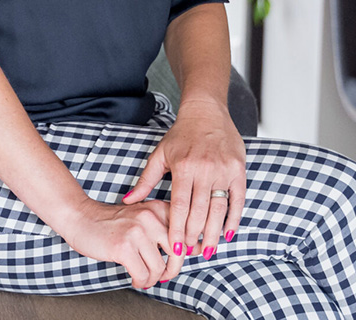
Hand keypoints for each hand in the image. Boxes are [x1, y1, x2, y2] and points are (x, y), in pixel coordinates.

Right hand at [60, 197, 182, 288]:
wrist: (79, 217)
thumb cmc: (111, 221)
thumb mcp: (142, 217)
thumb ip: (166, 228)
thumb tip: (196, 248)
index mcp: (156, 208)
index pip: (185, 232)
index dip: (187, 250)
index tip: (179, 257)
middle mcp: (149, 217)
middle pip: (178, 254)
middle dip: (172, 269)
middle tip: (163, 274)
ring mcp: (136, 231)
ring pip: (160, 269)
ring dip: (152, 278)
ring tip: (143, 276)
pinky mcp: (124, 247)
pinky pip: (144, 275)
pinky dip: (140, 282)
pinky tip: (134, 278)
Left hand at [123, 97, 245, 262]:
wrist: (206, 112)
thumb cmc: (180, 135)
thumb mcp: (160, 154)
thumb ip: (146, 180)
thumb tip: (128, 200)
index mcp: (183, 167)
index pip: (179, 206)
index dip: (177, 229)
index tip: (175, 248)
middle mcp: (204, 170)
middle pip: (199, 212)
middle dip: (194, 236)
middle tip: (190, 254)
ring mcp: (223, 171)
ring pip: (218, 209)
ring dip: (214, 233)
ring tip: (208, 250)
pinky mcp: (238, 171)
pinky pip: (237, 200)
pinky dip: (234, 218)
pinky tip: (228, 233)